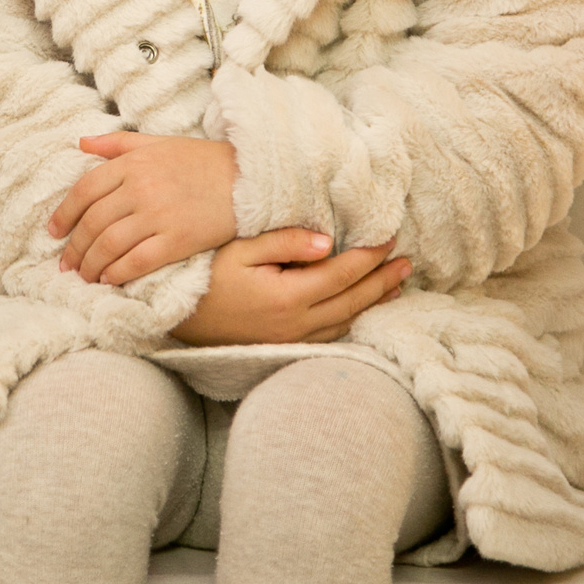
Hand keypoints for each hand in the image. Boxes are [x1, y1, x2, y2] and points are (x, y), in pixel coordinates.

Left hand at [49, 133, 238, 284]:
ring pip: (109, 245)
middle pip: (93, 222)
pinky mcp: (177, 240)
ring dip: (90, 265)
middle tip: (66, 264)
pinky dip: (117, 273)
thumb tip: (81, 143)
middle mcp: (140, 188)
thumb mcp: (159, 142)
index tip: (54, 233)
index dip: (64, 214)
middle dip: (74, 248)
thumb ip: (118, 143)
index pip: (84, 190)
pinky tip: (109, 280)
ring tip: (84, 276)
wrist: (250, 178)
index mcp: (133, 163)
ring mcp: (158, 215)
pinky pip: (137, 261)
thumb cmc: (203, 161)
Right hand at [168, 229, 411, 346]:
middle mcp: (296, 323)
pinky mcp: (283, 345)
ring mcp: (291, 339)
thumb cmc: (205, 276)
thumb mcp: (240, 249)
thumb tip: (327, 241)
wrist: (176, 318)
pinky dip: (351, 319)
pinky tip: (359, 309)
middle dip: (382, 280)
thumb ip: (284, 242)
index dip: (369, 256)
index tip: (389, 238)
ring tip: (395, 285)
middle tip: (407, 263)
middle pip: (352, 300)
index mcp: (288, 296)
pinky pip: (329, 334)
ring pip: (345, 320)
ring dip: (372, 302)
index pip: (342, 273)